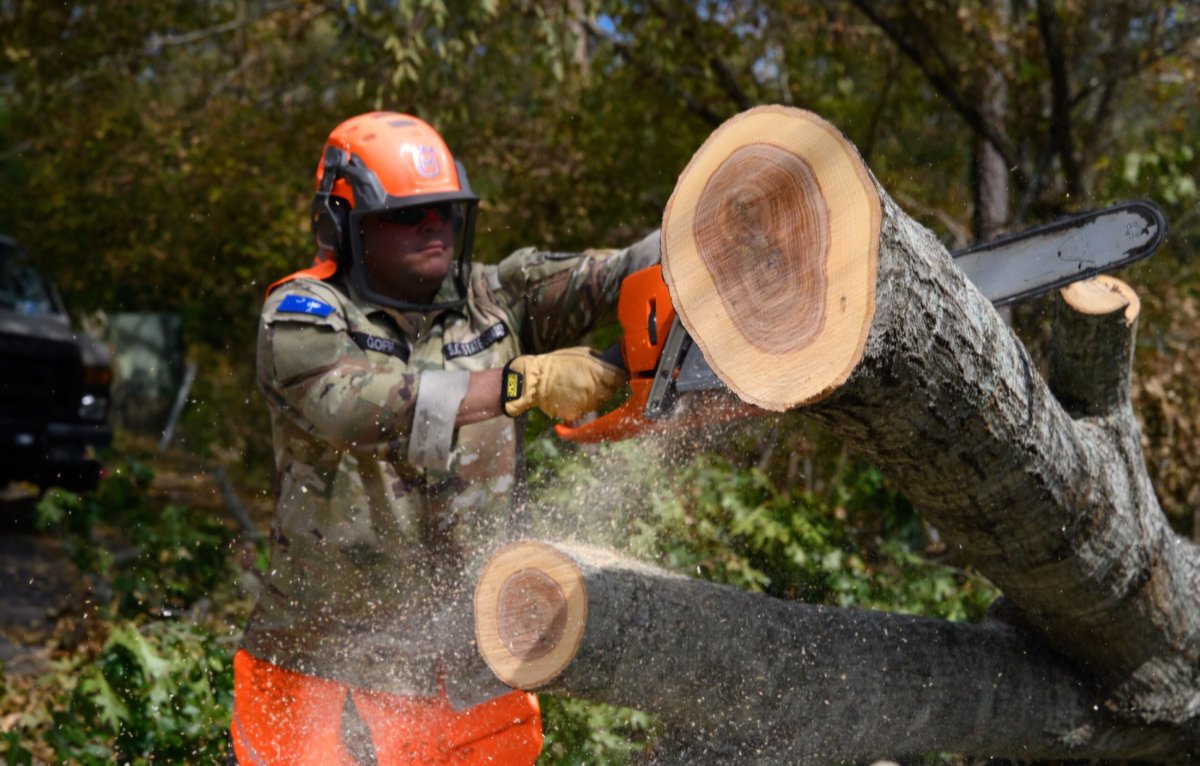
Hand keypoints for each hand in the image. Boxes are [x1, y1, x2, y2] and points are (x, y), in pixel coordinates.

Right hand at [502, 347, 626, 419]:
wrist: (534, 381)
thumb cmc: (558, 363)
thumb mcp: (582, 353)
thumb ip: (601, 361)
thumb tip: (615, 364)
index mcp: (597, 372)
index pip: (620, 378)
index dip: (620, 376)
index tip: (617, 375)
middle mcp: (594, 390)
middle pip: (611, 392)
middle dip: (607, 387)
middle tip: (595, 381)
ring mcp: (586, 404)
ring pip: (600, 403)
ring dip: (595, 396)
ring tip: (581, 387)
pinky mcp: (577, 414)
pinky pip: (586, 410)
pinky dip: (583, 405)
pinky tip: (573, 397)